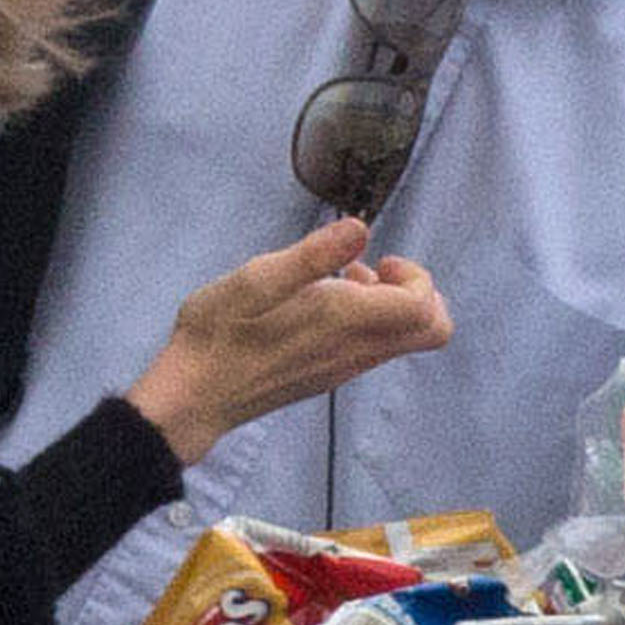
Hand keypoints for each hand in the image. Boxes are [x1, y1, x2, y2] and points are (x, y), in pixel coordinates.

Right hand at [125, 214, 451, 468]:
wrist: (193, 397)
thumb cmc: (217, 334)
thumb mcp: (256, 279)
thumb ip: (313, 254)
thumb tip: (360, 227)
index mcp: (344, 322)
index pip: (424, 308)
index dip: (417, 275)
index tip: (378, 257)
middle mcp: (354, 351)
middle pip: (431, 331)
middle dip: (417, 292)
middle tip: (374, 270)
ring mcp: (343, 368)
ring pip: (403, 341)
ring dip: (389, 304)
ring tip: (341, 281)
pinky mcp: (328, 376)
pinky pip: (373, 349)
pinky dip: (366, 321)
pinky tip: (320, 305)